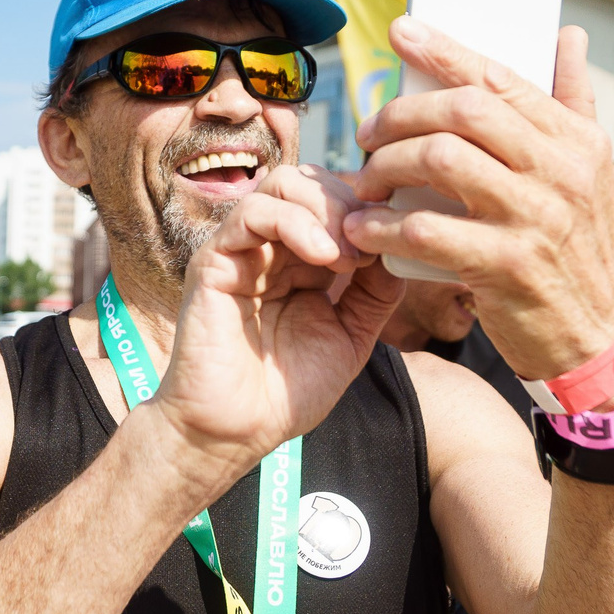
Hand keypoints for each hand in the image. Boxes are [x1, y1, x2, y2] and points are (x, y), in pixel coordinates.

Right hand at [148, 163, 400, 474]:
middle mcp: (270, 247)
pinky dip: (294, 223)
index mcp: (301, 261)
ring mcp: (241, 250)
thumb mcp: (351, 337)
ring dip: (326, 210)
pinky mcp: (214, 260)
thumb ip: (375, 292)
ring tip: (348, 256)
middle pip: (312, 181)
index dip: (370, 210)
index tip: (398, 238)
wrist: (235, 432)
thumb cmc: (286, 393)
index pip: (335, 201)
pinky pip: (252, 213)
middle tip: (373, 243)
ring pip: (283, 185)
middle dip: (351, 203)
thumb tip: (399, 247)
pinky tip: (323, 259)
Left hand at [345, 17, 613, 384]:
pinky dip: (383, 226)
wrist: (596, 337)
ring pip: (440, 159)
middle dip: (402, 112)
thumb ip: (575, 101)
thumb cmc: (579, 248)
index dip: (445, 50)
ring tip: (366, 181)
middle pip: (463, 111)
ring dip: (387, 166)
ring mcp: (535, 218)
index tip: (400, 32)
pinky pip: (425, 229)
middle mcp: (561, 171)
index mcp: (576, 141)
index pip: (500, 79)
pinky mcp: (506, 265)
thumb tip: (568, 34)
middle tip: (368, 134)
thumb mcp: (593, 172)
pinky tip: (362, 228)